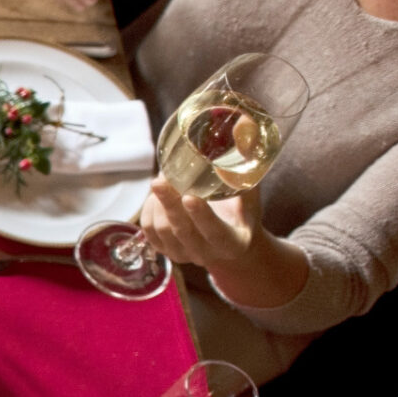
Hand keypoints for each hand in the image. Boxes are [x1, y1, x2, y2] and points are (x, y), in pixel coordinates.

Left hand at [135, 181, 307, 309]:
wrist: (225, 238)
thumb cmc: (239, 213)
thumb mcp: (249, 200)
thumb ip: (244, 178)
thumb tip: (242, 141)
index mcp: (232, 244)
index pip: (214, 232)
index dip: (201, 215)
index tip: (189, 196)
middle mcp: (205, 254)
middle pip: (181, 230)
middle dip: (169, 203)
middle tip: (161, 179)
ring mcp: (182, 255)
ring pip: (161, 229)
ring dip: (158, 202)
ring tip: (162, 180)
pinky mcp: (164, 250)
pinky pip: (148, 230)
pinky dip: (148, 209)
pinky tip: (155, 195)